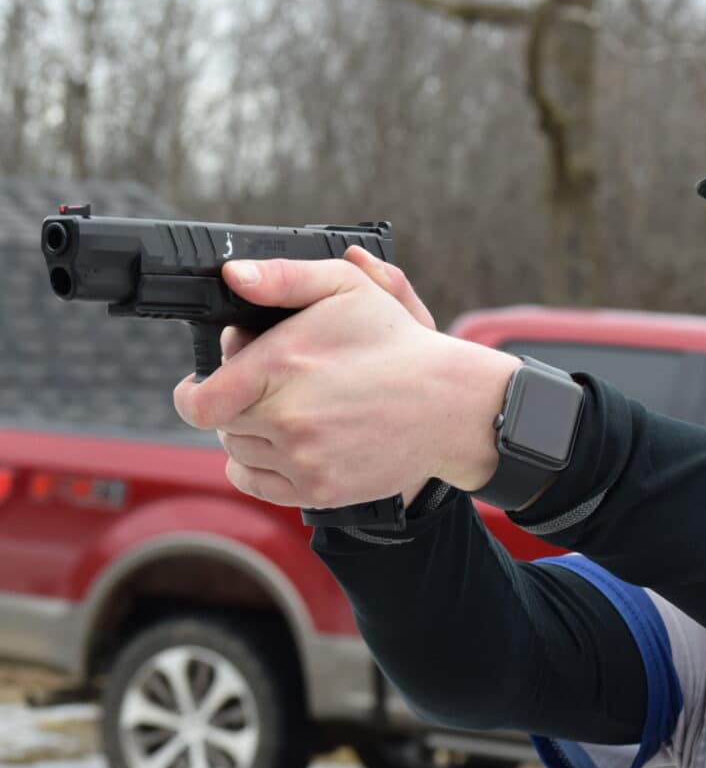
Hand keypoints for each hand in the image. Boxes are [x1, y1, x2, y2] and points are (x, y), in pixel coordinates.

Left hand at [173, 250, 517, 509]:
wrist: (448, 403)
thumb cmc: (397, 343)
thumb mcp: (346, 287)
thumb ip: (283, 277)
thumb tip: (232, 277)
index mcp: (280, 366)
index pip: (199, 401)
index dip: (195, 391)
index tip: (204, 385)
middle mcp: (285, 418)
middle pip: (220, 424)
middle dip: (235, 404)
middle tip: (268, 389)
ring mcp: (302, 459)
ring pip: (238, 453)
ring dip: (250, 434)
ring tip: (287, 412)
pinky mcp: (318, 490)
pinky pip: (258, 483)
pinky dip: (260, 466)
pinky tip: (284, 445)